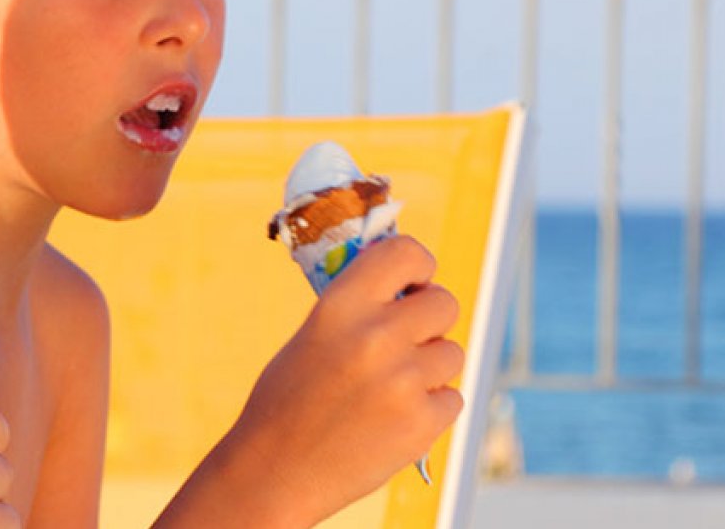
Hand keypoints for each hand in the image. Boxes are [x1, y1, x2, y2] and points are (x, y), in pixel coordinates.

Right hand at [159, 235, 464, 526]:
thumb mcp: (312, 336)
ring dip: (430, 368)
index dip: (418, 267)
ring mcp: (404, 381)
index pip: (406, 253)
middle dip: (430, 321)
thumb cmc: (286, 402)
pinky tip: (393, 419)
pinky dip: (431, 409)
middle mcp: (377, 335)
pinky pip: (451, 399)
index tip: (413, 283)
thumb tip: (406, 286)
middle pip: (444, 304)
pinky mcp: (421, 423)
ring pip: (452, 354)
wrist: (273, 472)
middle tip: (406, 340)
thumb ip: (359, 308)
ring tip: (389, 389)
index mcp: (342, 304)